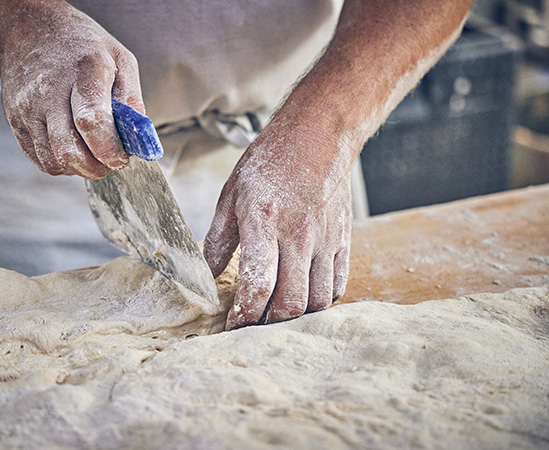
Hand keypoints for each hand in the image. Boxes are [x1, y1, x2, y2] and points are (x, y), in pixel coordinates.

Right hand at [0, 4, 142, 177]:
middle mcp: (50, 91)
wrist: (27, 31)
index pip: (92, 122)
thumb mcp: (119, 58)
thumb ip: (132, 99)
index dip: (109, 149)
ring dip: (79, 169)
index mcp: (83, 71)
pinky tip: (73, 149)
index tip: (121, 157)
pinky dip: (61, 164)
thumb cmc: (81, 46)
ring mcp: (28, 109)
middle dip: (96, 167)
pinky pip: (40, 159)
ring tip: (92, 156)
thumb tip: (138, 137)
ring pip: (54, 161)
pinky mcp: (16, 122)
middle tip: (109, 162)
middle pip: (69, 150)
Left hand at [204, 109, 353, 329]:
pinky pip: (337, 285)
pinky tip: (303, 293)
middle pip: (291, 303)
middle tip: (252, 323)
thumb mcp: (231, 195)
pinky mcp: (343, 240)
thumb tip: (205, 277)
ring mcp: (325, 239)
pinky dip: (320, 299)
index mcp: (264, 221)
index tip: (233, 325)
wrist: (318, 136)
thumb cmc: (271, 162)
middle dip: (268, 323)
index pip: (258, 284)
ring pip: (317, 300)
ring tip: (276, 311)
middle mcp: (298, 234)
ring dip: (295, 315)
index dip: (244, 315)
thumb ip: (218, 240)